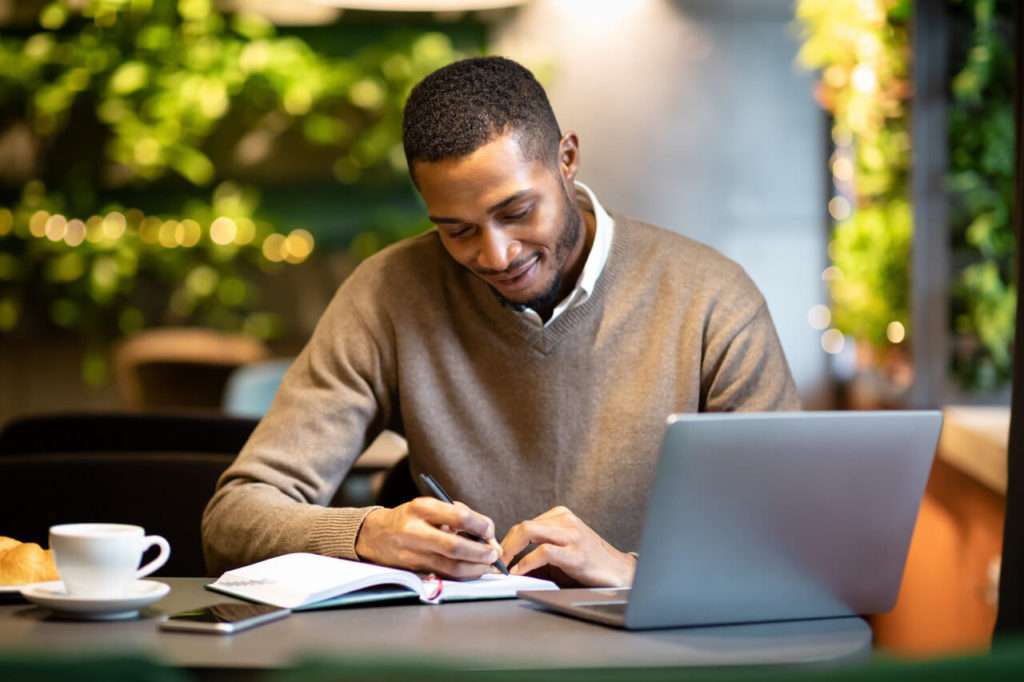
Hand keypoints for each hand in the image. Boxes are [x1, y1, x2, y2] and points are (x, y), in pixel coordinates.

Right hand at [354, 498, 502, 578]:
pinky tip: (474, 570)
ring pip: (451, 566)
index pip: (459, 517)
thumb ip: (460, 516)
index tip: (489, 531)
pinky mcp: (414, 569)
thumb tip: (489, 537)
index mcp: (422, 507)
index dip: (481, 526)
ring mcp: (413, 552)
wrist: (375, 535)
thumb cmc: (411, 518)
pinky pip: (445, 574)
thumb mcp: (431, 507)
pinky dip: (464, 574)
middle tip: (494, 554)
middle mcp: (415, 530)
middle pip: (455, 546)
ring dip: (476, 568)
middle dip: (480, 552)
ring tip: (488, 565)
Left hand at [499, 506, 636, 586]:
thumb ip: (537, 555)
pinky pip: (543, 552)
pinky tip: (519, 572)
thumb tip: (507, 566)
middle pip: (523, 526)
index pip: (524, 525)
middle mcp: (565, 520)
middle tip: (494, 563)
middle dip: (504, 545)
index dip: (506, 542)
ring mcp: (571, 535)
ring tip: (502, 567)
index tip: (497, 557)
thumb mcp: (561, 553)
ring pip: (529, 532)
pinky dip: (526, 563)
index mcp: (561, 516)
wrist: (620, 573)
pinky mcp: (576, 554)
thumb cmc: (589, 564)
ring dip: (510, 552)